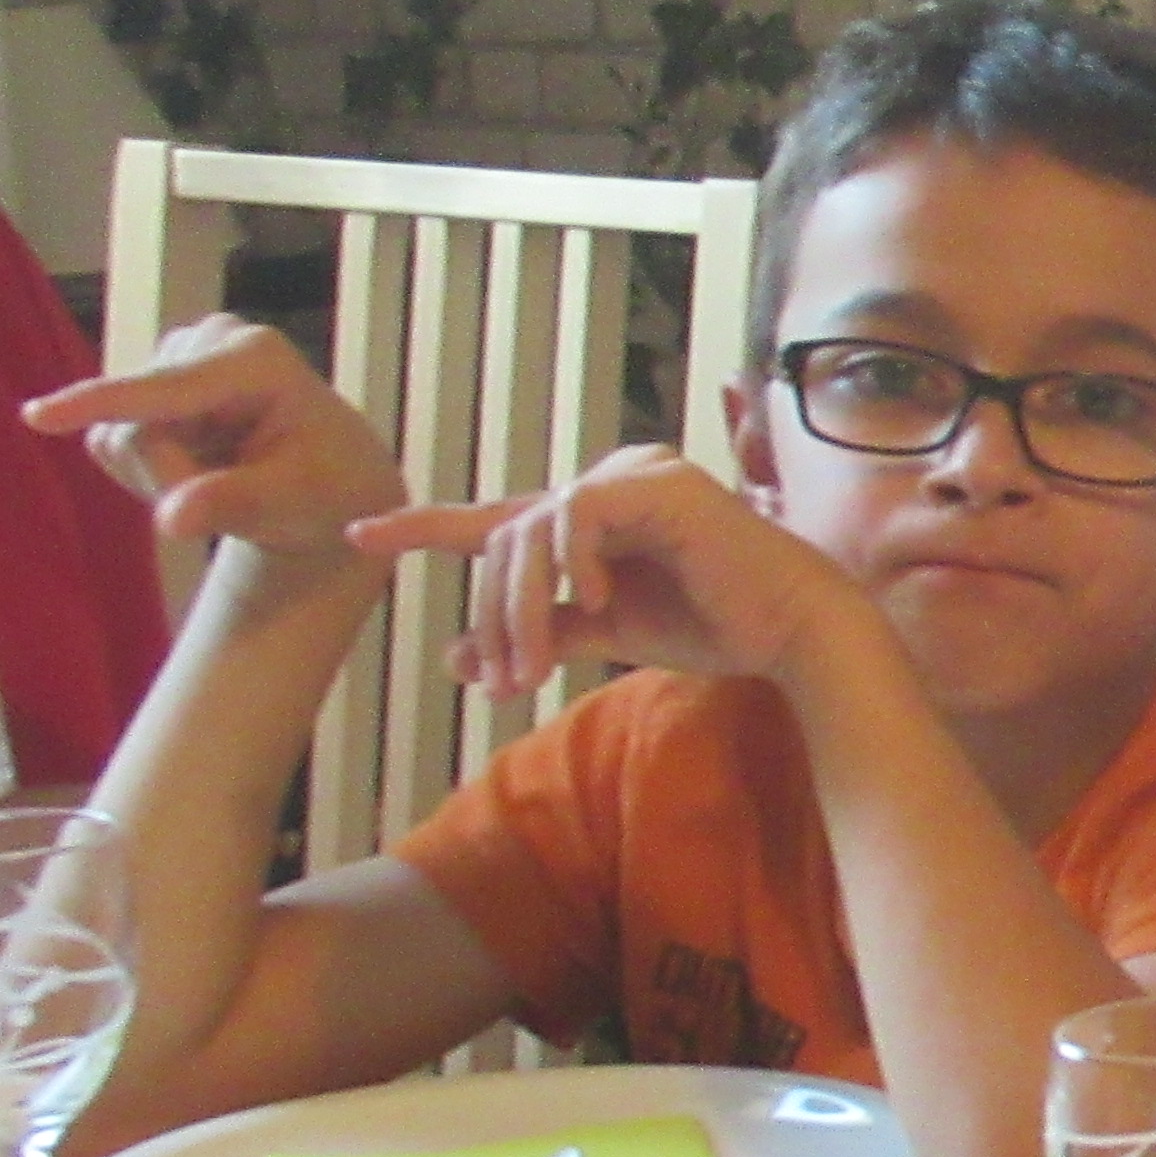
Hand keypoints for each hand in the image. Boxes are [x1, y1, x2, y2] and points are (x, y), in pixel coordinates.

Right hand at [18, 324, 409, 569]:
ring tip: (225, 477)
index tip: (37, 416)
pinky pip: (114, 441)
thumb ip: (232, 504)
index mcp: (256, 358)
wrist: (333, 483)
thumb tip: (173, 520)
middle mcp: (212, 340)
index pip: (163, 389)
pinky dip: (153, 471)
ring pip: (119, 435)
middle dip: (168, 478)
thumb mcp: (292, 503)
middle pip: (135, 424)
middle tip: (228, 499)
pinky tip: (200, 467)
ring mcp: (178, 356)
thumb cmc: (325, 490)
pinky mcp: (152, 381)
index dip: (98, 404)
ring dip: (163, 477)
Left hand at [358, 444, 865, 696]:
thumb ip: (537, 635)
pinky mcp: (659, 484)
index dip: (429, 528)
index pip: (499, 518)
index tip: (364, 536)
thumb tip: (457, 659)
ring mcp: (634, 475)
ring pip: (531, 532)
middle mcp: (608, 483)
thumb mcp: (605, 635)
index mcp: (594, 516)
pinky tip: (595, 598)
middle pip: (505, 539)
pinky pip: (578, 516)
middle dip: (491, 617)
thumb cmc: (711, 626)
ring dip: (520, 609)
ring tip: (534, 668)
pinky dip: (572, 562)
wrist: (790, 630)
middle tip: (500, 681)